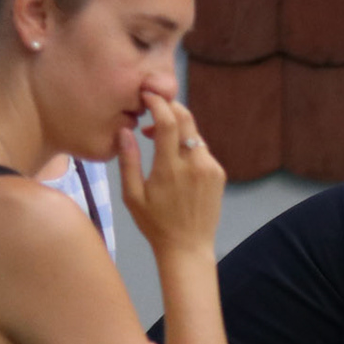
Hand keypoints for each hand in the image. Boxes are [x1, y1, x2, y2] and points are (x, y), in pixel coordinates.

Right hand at [118, 90, 224, 257]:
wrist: (188, 248)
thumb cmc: (155, 224)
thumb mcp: (132, 195)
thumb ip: (128, 161)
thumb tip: (124, 130)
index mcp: (170, 168)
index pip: (167, 121)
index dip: (157, 102)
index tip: (146, 95)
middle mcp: (194, 164)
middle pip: (186, 119)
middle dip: (169, 106)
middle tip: (152, 107)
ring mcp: (210, 169)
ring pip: (195, 133)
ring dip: (177, 127)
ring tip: (156, 137)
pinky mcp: (219, 175)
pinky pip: (203, 149)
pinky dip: (188, 144)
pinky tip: (175, 156)